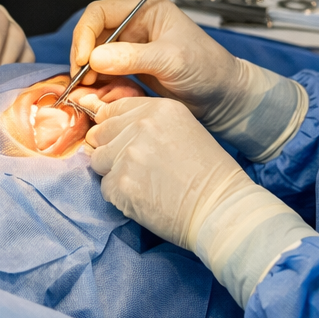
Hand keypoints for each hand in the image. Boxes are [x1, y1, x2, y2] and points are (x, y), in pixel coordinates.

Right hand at [72, 0, 305, 160]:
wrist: (224, 98)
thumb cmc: (207, 69)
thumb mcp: (171, 60)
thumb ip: (132, 58)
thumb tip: (93, 59)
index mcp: (145, 9)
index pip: (100, 12)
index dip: (85, 34)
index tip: (82, 60)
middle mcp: (135, 24)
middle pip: (93, 34)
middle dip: (83, 57)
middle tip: (81, 81)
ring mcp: (132, 47)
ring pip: (96, 56)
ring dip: (88, 74)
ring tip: (88, 93)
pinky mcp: (132, 68)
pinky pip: (105, 73)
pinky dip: (98, 85)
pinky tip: (99, 97)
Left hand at [82, 95, 246, 248]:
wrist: (219, 209)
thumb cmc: (207, 171)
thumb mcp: (182, 128)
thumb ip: (147, 122)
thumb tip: (108, 126)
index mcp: (157, 108)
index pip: (113, 109)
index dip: (113, 127)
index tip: (121, 140)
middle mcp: (139, 126)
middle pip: (101, 133)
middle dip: (111, 149)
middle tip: (135, 167)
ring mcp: (128, 155)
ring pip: (98, 160)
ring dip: (113, 172)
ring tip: (142, 182)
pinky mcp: (121, 185)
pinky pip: (105, 187)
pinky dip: (119, 195)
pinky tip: (144, 197)